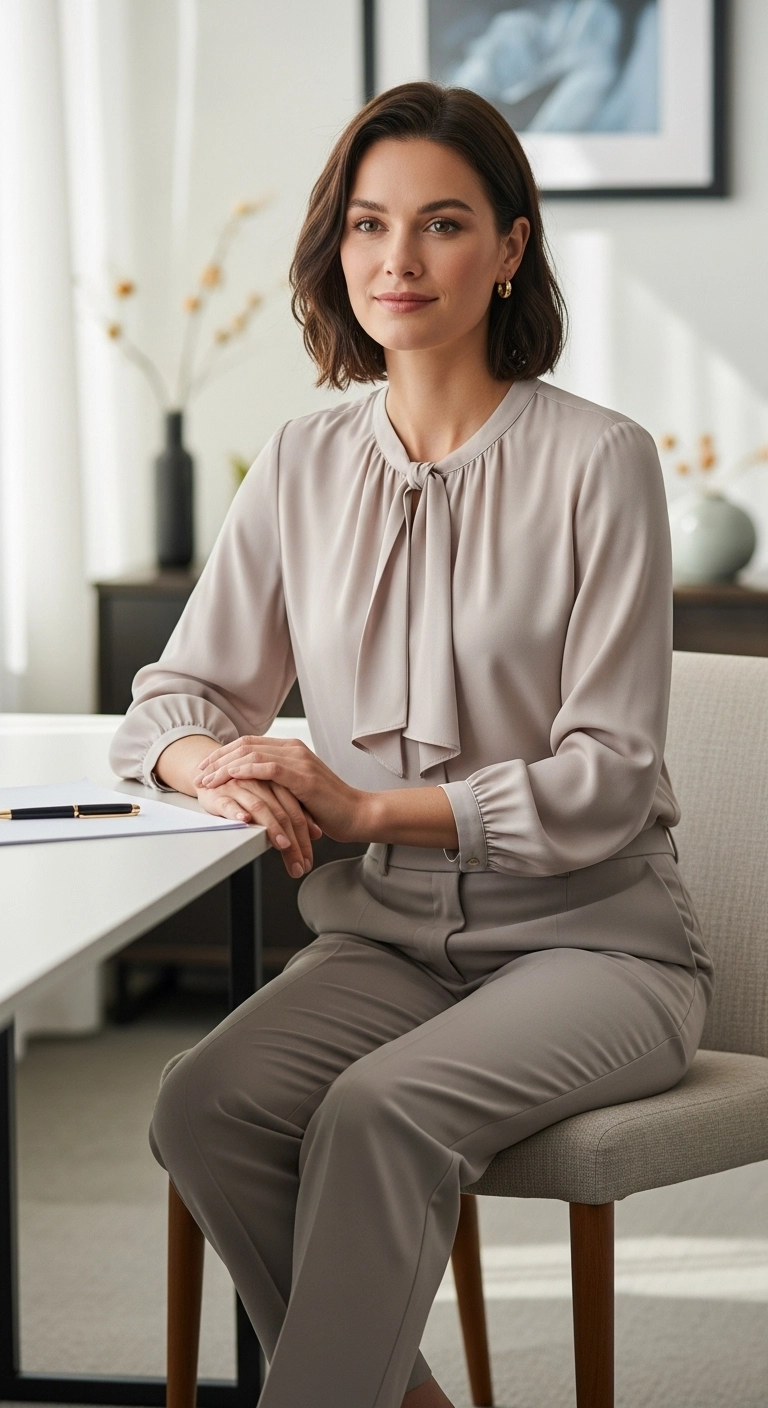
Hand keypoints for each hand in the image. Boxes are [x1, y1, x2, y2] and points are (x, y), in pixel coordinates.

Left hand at [194, 736, 370, 844]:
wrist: (358, 814)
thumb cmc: (329, 808)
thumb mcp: (296, 791)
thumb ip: (277, 783)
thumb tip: (250, 790)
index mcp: (291, 750)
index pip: (248, 744)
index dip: (223, 754)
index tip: (205, 768)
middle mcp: (293, 750)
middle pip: (245, 745)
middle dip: (217, 759)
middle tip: (199, 774)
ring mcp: (299, 761)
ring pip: (252, 754)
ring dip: (225, 766)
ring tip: (208, 779)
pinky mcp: (303, 777)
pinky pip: (268, 767)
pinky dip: (245, 770)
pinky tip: (230, 776)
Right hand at [195, 774, 322, 878]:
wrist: (212, 774)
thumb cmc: (245, 790)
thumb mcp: (272, 801)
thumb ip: (293, 814)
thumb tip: (317, 834)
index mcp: (277, 784)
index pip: (296, 812)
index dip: (305, 836)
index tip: (308, 859)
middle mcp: (261, 784)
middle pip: (282, 813)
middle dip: (293, 842)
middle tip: (299, 865)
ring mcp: (240, 788)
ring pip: (260, 808)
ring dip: (273, 828)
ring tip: (284, 846)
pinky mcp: (219, 794)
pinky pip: (229, 802)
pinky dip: (237, 811)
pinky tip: (245, 820)